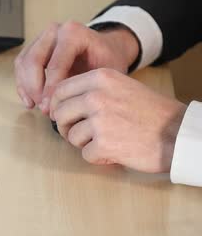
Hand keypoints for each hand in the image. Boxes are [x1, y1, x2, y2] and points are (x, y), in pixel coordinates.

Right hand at [14, 21, 139, 113]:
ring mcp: (42, 38)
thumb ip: (85, 85)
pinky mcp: (33, 47)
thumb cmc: (107, 59)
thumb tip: (64, 104)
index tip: (52, 108)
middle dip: (35, 89)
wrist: (106, 49)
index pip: (55, 64)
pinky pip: (20, 66)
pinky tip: (30, 100)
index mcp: (74, 33)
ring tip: (37, 105)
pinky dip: (23, 85)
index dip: (51, 89)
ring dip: (27, 88)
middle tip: (44, 108)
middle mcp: (55, 31)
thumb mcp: (105, 72)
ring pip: (23, 64)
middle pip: (33, 61)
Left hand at [49, 68, 186, 172]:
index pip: (60, 90)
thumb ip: (92, 91)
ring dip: (84, 144)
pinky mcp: (103, 143)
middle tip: (81, 135)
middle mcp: (96, 95)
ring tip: (104, 142)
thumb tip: (59, 104)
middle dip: (66, 127)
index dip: (57, 106)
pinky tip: (113, 152)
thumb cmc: (151, 113)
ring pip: (70, 136)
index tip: (62, 116)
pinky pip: (85, 154)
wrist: (178, 133)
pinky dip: (97, 157)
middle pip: (60, 113)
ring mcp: (99, 119)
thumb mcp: (121, 87)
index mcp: (100, 78)